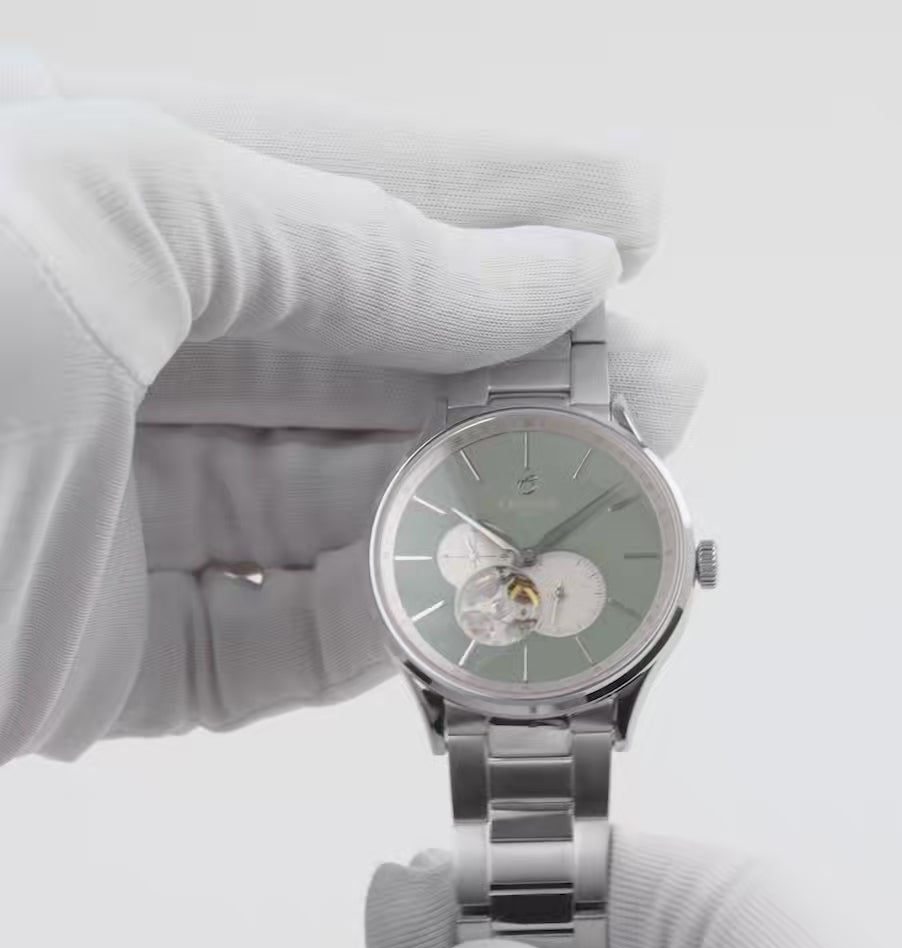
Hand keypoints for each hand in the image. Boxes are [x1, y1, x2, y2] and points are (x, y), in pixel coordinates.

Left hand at [0, 55, 704, 763]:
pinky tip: (489, 605)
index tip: (632, 213)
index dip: (496, 199)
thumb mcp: (104, 211)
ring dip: (481, 506)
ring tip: (613, 501)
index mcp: (91, 199)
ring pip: (339, 505)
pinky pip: (276, 639)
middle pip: (365, 358)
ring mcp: (103, 513)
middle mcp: (105, 350)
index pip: (338, 185)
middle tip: (658, 379)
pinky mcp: (97, 658)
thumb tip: (544, 265)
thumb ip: (347, 237)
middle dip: (523, 366)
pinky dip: (389, 625)